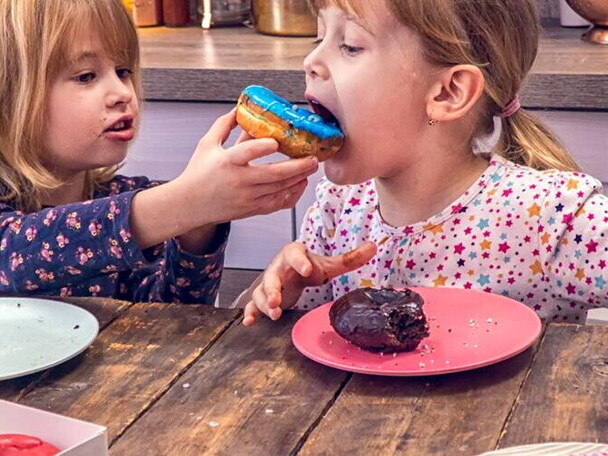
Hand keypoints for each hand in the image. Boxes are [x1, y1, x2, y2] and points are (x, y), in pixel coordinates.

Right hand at [173, 109, 318, 226]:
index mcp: (227, 162)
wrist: (190, 204)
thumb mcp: (207, 144)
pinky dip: (292, 195)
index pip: (247, 152)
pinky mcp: (252, 209)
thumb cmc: (198, 173)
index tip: (276, 141)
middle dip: (297, 166)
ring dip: (299, 178)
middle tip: (313, 157)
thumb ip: (224, 125)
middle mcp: (239, 181)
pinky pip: (277, 203)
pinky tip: (300, 184)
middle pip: (274, 175)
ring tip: (311, 167)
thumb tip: (240, 108)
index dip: (263, 147)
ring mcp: (247, 198)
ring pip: (279, 189)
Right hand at [243, 241, 376, 325]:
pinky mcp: (262, 298)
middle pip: (271, 276)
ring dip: (264, 303)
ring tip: (273, 314)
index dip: (299, 261)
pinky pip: (252, 304)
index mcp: (293, 255)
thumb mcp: (327, 265)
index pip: (294, 253)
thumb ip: (349, 259)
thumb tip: (374, 247)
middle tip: (277, 300)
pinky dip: (250, 313)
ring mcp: (268, 284)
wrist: (290, 273)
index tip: (306, 269)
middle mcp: (277, 268)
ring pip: (260, 292)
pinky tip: (250, 321)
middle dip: (273, 288)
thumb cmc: (307, 268)